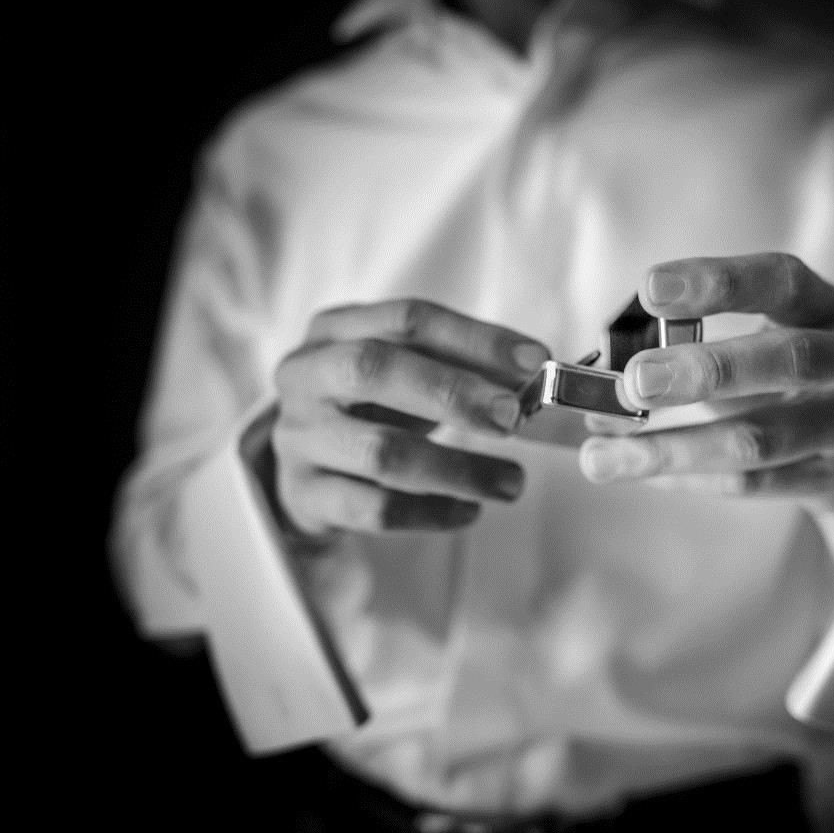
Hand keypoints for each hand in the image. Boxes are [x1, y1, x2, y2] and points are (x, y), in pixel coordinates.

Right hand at [272, 299, 550, 538]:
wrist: (302, 471)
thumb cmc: (365, 409)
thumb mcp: (400, 372)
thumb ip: (454, 365)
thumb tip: (531, 372)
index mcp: (333, 330)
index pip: (406, 319)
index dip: (474, 338)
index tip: (534, 360)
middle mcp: (306, 377)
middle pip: (374, 370)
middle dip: (454, 393)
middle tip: (512, 417)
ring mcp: (299, 439)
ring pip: (382, 453)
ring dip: (459, 468)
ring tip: (512, 482)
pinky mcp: (306, 495)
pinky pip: (378, 510)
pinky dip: (433, 513)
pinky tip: (469, 510)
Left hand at [579, 253, 833, 509]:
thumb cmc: (784, 380)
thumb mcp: (757, 340)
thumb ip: (688, 346)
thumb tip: (597, 383)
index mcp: (826, 307)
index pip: (782, 282)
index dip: (719, 283)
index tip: (650, 289)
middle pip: (788, 360)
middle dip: (706, 371)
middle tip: (634, 382)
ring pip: (760, 439)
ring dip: (674, 448)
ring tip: (602, 456)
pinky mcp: (831, 477)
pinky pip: (753, 483)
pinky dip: (690, 479)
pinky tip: (642, 473)